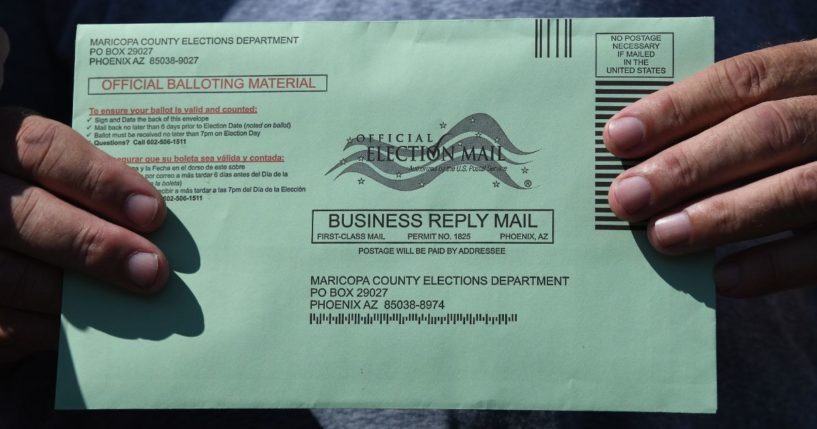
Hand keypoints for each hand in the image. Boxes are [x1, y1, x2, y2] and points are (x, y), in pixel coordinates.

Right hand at [0, 28, 168, 361]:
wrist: (1, 232)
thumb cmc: (38, 191)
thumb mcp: (50, 167)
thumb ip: (90, 181)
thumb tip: (155, 219)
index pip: (44, 150)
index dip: (101, 181)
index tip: (153, 211)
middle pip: (28, 216)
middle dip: (98, 246)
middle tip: (153, 268)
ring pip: (10, 276)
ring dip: (78, 293)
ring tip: (130, 300)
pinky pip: (3, 322)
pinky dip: (48, 327)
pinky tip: (92, 324)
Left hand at [604, 39, 816, 297]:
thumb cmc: (796, 146)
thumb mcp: (779, 112)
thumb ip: (722, 129)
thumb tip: (638, 168)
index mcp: (814, 71)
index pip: (745, 79)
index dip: (677, 108)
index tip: (618, 136)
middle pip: (767, 130)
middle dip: (688, 165)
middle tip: (627, 197)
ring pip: (800, 187)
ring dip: (722, 215)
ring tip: (662, 236)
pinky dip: (770, 265)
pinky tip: (720, 276)